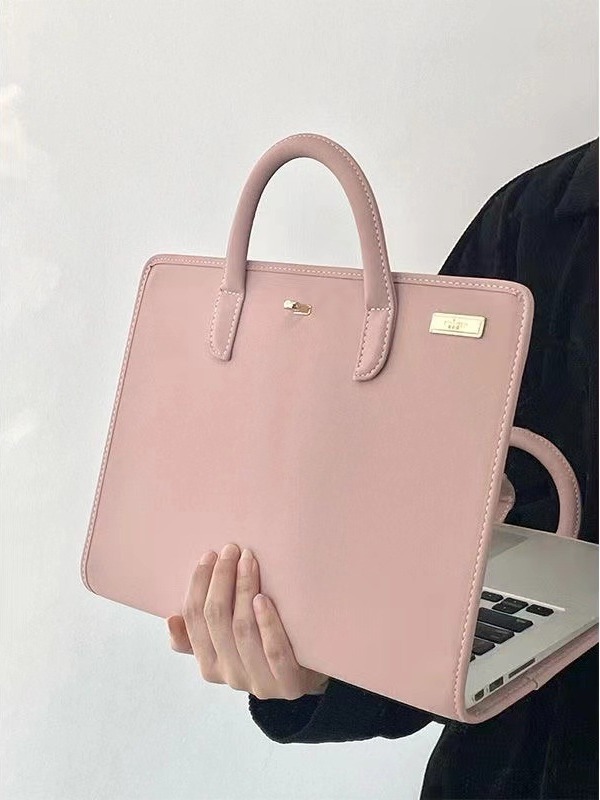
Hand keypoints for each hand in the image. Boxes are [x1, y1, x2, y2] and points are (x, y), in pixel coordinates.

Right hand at [166, 542, 330, 700]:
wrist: (308, 677)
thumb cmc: (264, 649)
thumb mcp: (230, 644)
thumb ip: (200, 636)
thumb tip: (172, 619)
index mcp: (210, 665)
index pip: (194, 619)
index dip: (198, 584)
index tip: (209, 555)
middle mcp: (230, 676)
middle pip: (217, 620)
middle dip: (220, 579)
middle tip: (231, 549)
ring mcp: (259, 681)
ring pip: (242, 630)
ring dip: (243, 590)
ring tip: (248, 561)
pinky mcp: (287, 683)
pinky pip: (273, 651)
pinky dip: (267, 622)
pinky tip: (263, 598)